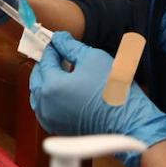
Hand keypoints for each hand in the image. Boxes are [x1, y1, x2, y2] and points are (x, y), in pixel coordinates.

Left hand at [29, 31, 165, 166]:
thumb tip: (59, 38)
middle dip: (47, 65)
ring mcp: (50, 119)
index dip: (52, 48)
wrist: (128, 123)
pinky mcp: (58, 128)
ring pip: (39, 95)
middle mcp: (45, 105)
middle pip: (37, 78)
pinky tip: (65, 90)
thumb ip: (70, 46)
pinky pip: (46, 108)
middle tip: (60, 55)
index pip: (45, 60)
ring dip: (46, 81)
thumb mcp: (92, 58)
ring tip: (63, 72)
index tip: (58, 41)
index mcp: (51, 86)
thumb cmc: (113, 89)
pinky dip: (50, 97)